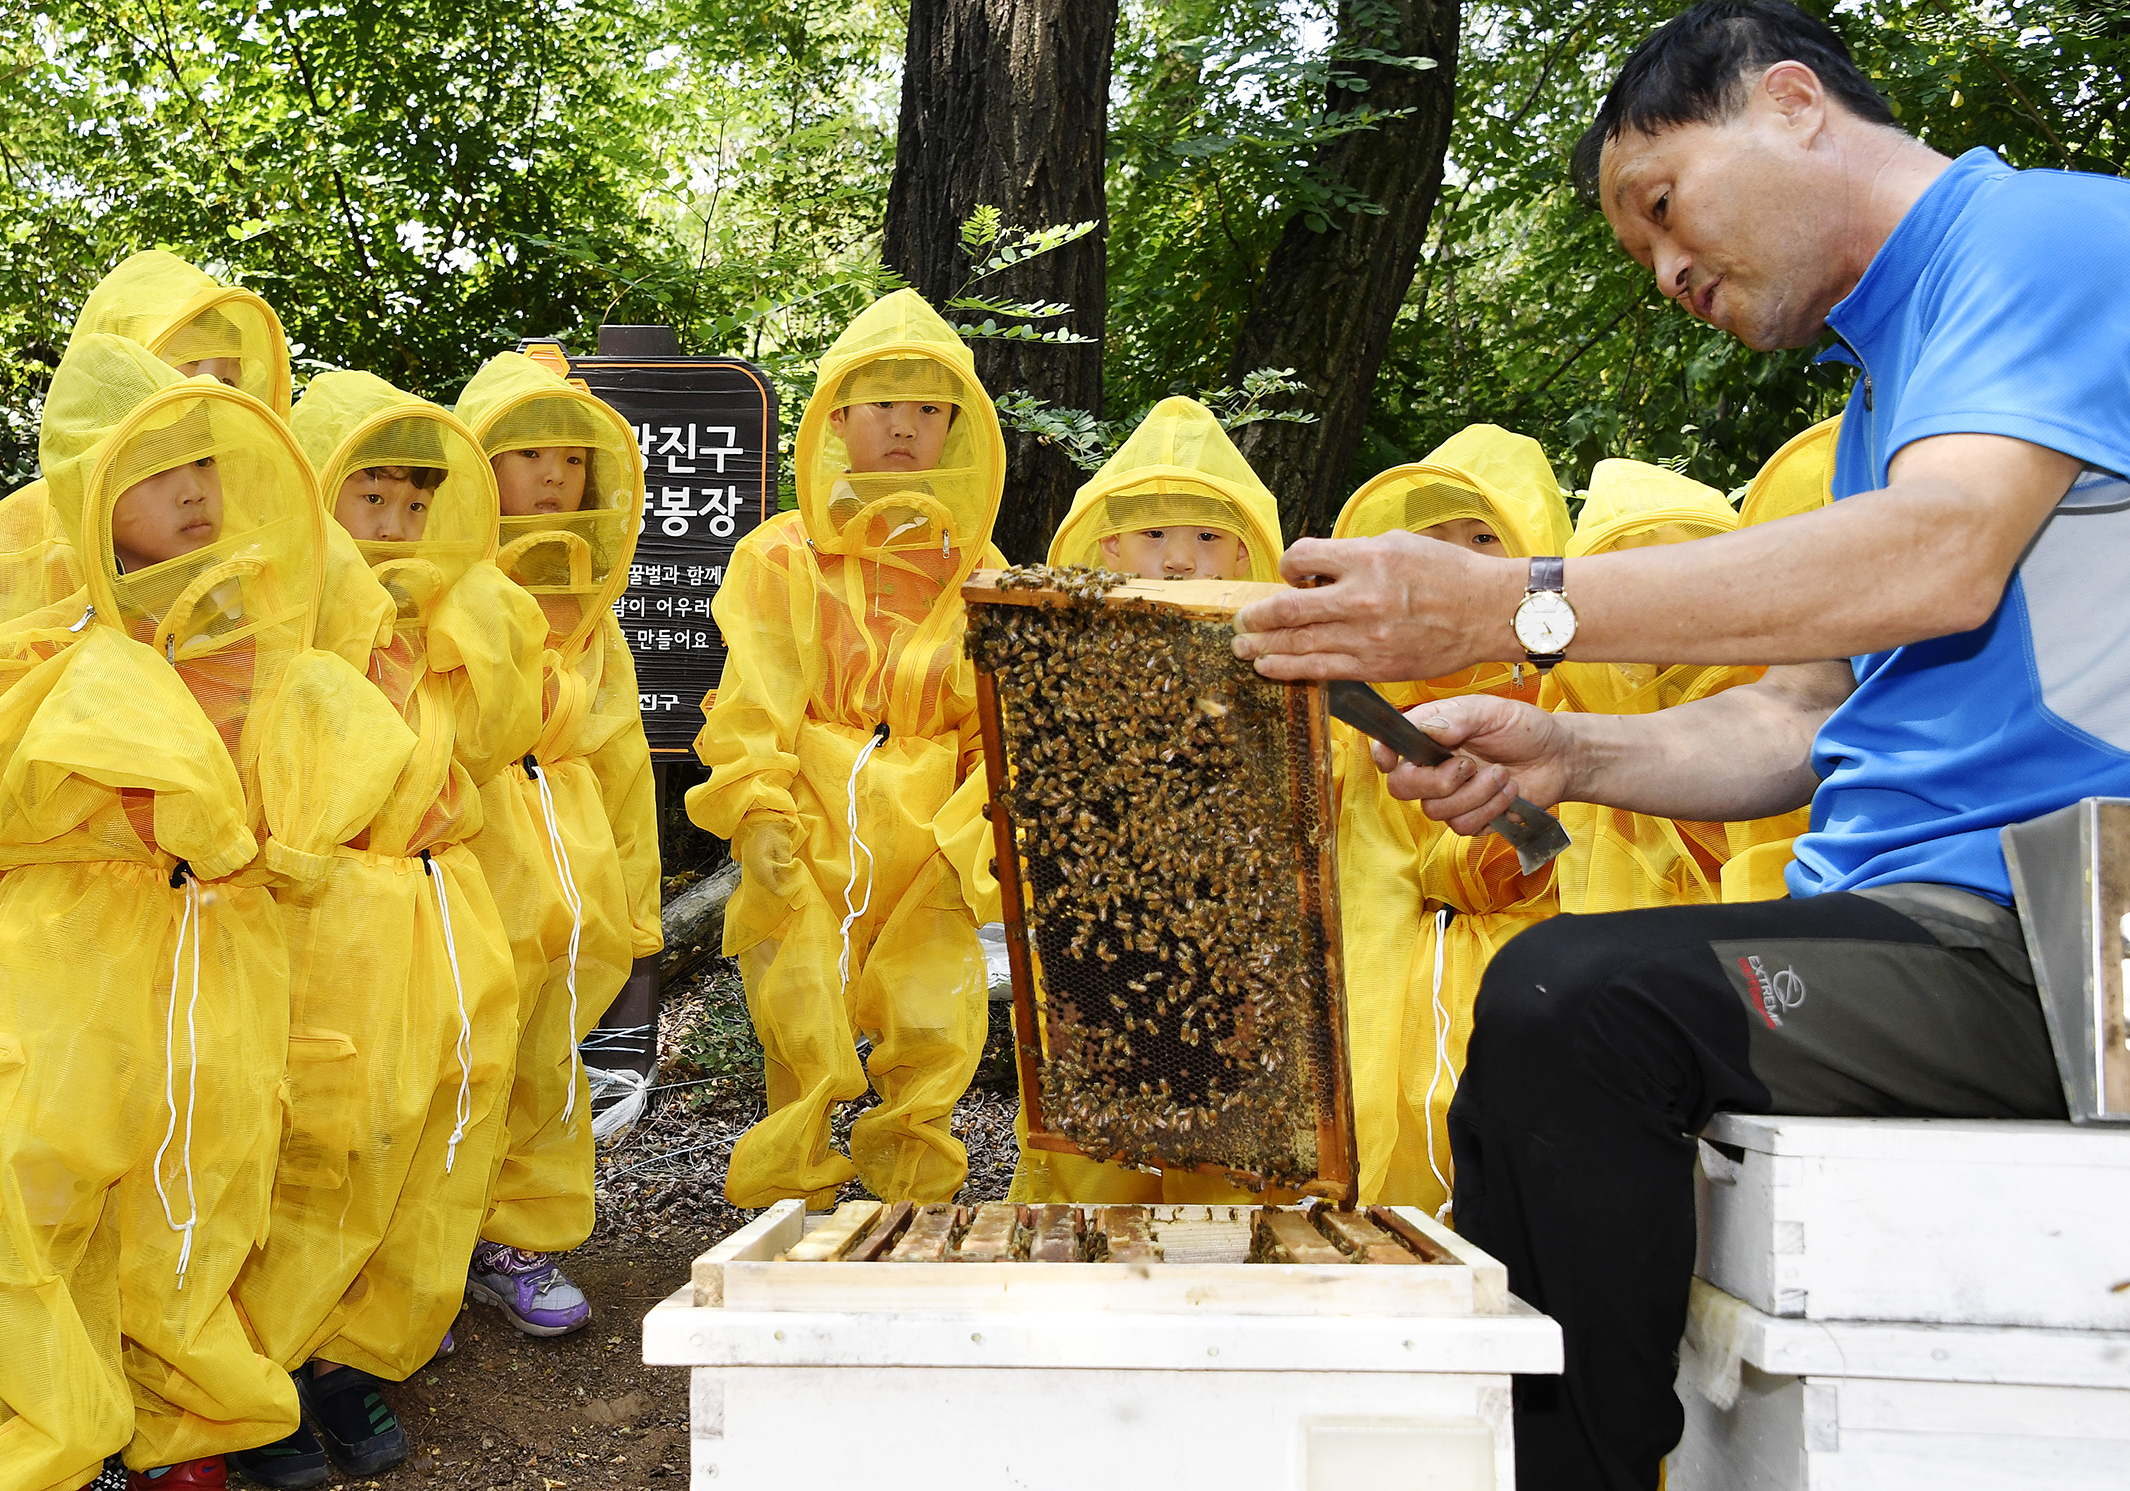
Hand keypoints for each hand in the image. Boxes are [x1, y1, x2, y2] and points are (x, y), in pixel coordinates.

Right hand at [740, 818, 803, 901]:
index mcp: (760, 857)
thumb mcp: (782, 844)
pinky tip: (767, 875)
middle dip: (770, 886)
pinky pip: (753, 871)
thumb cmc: (769, 829)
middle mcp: (751, 860)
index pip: (767, 878)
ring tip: (774, 884)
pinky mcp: (746, 857)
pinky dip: (760, 876)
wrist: (756, 819)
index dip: (774, 887)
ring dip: (765, 881)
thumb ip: (784, 861)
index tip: (781, 893)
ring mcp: (747, 859)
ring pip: (756, 876)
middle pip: (760, 879)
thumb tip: (787, 877)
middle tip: (779, 890)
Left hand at [1230, 531, 1518, 680]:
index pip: (1302, 559)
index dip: (1288, 566)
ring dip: (1263, 647)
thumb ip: (1354, 555)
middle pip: (1289, 609)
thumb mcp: (1399, 544)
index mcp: (1368, 558)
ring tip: (1243, 648)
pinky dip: (1289, 669)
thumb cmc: (1447, 573)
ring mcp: (1367, 636)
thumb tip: (1316, 570)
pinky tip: (1270, 667)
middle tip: (1241, 621)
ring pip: (1298, 644)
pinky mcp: (1375, 666)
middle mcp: (1362, 597)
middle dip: (1258, 617)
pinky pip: (1321, 669)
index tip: (1290, 573)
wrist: (1488, 611)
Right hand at [1373, 694, 1578, 835]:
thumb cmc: (1525, 728)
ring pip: (1435, 810)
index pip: (1392, 745)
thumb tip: (1428, 729)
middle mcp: (1434, 765)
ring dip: (1475, 795)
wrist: (1559, 759)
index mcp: (1433, 733)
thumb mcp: (1493, 712)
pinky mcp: (1470, 818)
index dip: (1383, 753)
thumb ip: (1458, 718)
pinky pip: (1462, 826)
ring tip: (1502, 775)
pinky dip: (1489, 810)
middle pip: (1402, 786)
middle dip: (1436, 781)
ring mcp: (1450, 795)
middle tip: (1468, 766)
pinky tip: (1508, 793)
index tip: (1389, 760)